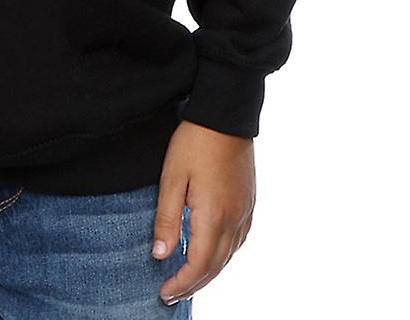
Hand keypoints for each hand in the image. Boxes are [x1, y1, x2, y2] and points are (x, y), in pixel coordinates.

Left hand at [151, 119, 255, 305]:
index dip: (181, 283)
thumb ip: (166, 218)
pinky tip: (214, 254)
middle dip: (193, 285)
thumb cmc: (195, 142)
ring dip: (209, 273)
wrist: (225, 115)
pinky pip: (239, 240)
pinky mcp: (249, 202)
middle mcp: (234, 220)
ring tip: (189, 280)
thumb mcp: (171, 178)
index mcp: (213, 217)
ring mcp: (245, 211)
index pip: (197, 265)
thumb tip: (160, 255)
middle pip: (215, 267)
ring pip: (229, 256)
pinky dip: (224, 256)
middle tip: (172, 294)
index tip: (164, 292)